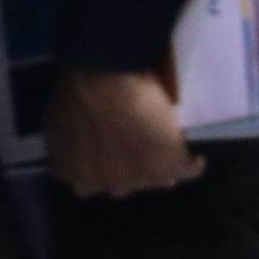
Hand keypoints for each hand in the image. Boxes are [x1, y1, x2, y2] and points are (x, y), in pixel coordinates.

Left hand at [47, 69, 204, 199]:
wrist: (106, 75)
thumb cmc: (76, 85)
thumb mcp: (62, 116)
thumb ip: (73, 139)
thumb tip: (91, 143)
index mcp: (71, 171)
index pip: (88, 177)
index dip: (101, 160)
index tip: (109, 145)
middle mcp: (102, 183)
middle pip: (120, 182)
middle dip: (127, 167)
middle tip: (137, 143)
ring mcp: (137, 181)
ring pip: (153, 181)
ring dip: (157, 166)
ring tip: (166, 145)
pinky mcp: (168, 169)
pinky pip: (186, 173)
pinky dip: (192, 165)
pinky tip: (195, 156)